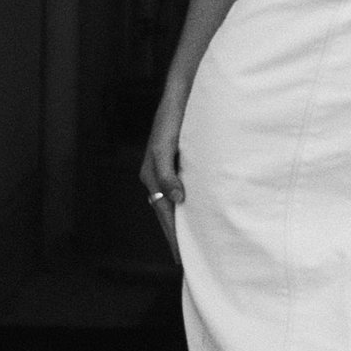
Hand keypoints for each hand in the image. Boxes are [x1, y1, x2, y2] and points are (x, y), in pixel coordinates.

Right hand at [138, 102, 185, 255]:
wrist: (183, 92)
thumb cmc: (173, 117)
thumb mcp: (166, 147)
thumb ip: (167, 173)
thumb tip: (177, 200)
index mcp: (151, 175)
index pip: (164, 213)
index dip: (173, 235)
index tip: (182, 258)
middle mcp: (156, 174)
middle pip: (167, 212)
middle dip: (176, 234)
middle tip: (189, 258)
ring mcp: (167, 167)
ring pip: (173, 202)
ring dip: (182, 220)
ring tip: (195, 240)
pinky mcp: (178, 160)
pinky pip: (181, 188)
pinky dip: (189, 204)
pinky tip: (199, 210)